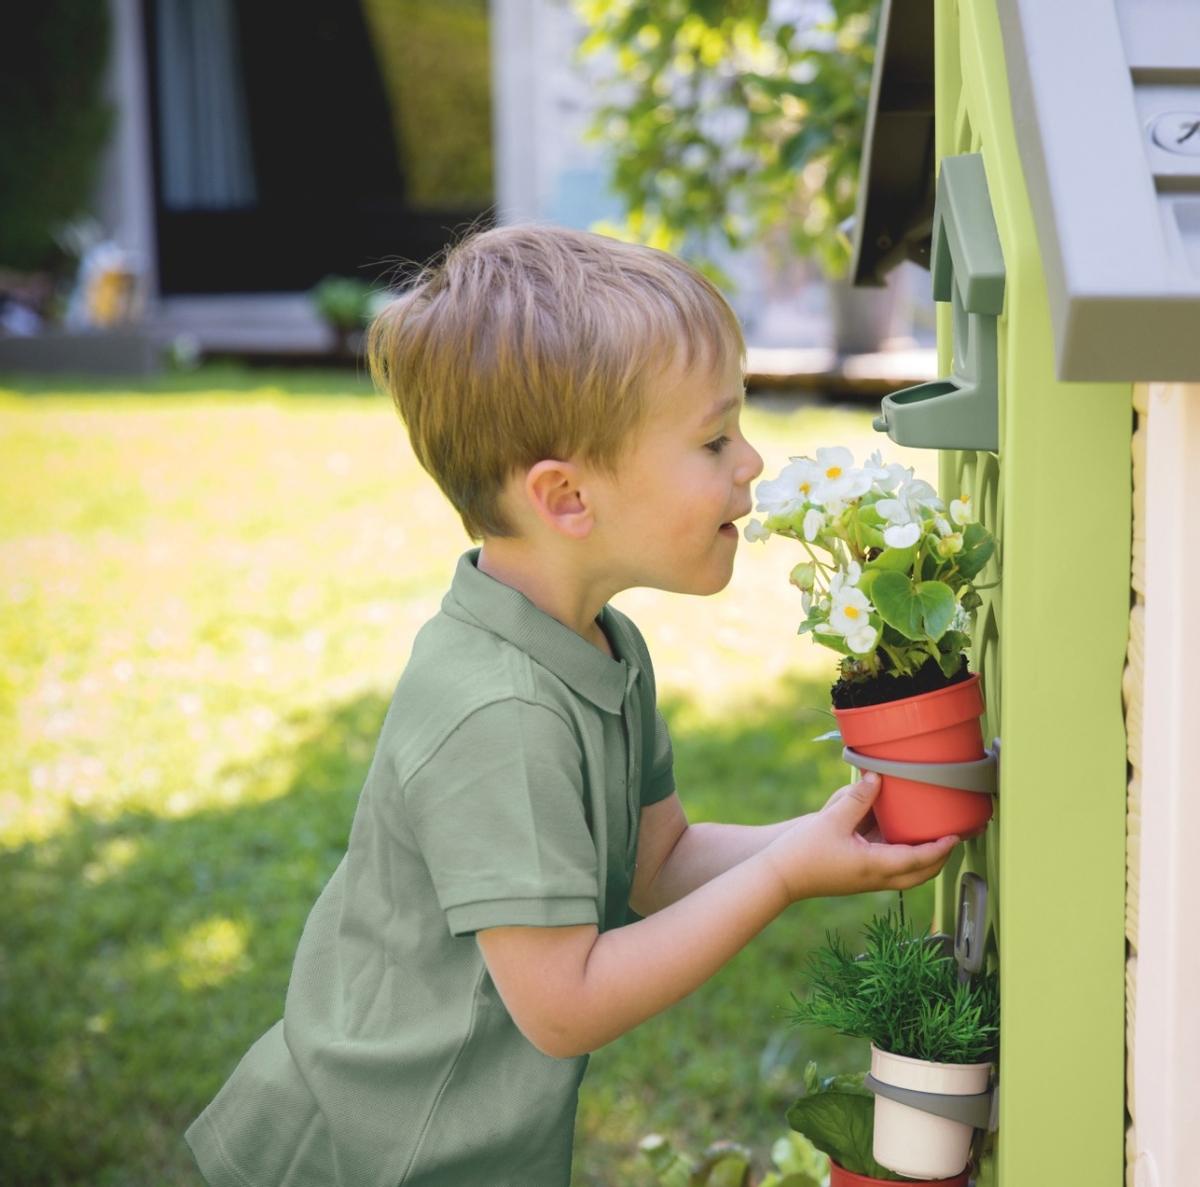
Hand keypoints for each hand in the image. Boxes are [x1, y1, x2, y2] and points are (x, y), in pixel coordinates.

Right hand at [762, 772, 957, 901]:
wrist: (779, 876)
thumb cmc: (802, 852)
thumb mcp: (832, 819)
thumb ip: (857, 798)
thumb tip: (878, 777)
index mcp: (874, 866)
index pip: (918, 859)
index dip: (940, 848)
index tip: (955, 835)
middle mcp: (875, 877)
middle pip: (919, 874)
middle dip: (940, 859)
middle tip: (952, 839)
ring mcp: (866, 879)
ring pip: (906, 874)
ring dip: (923, 859)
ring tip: (932, 838)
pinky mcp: (856, 875)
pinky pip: (889, 867)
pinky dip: (902, 855)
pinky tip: (898, 836)